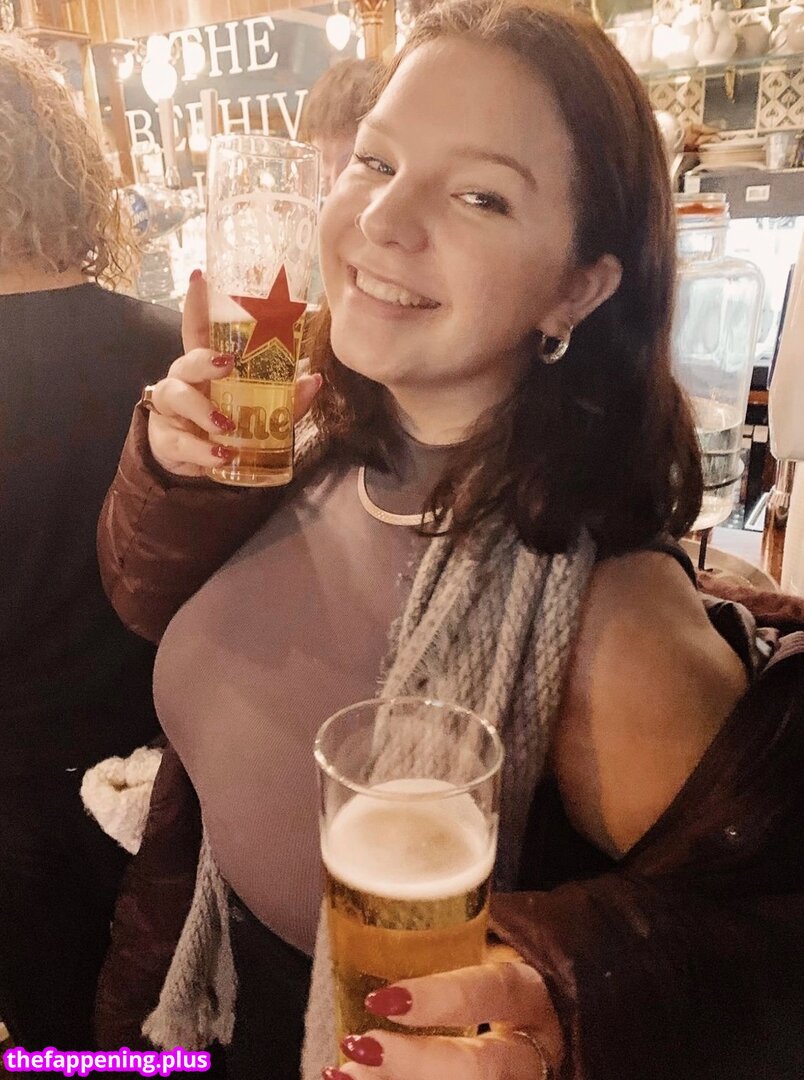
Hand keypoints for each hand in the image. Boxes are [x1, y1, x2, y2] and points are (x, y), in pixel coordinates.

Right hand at [146, 270, 321, 476]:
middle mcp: (185, 380)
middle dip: (204, 359)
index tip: (199, 276)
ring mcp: (172, 410)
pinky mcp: (167, 439)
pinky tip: (220, 455)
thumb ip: (285, 398)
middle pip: (186, 359)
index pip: (198, 329)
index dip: (197, 303)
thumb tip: (314, 379)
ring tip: (225, 425)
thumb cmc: (227, 426)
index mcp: (206, 367)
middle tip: (226, 364)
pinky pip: (181, 442)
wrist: (200, 463)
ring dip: (202, 410)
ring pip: (177, 396)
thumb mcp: (259, 412)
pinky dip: (202, 450)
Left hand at [324, 957, 563, 1079]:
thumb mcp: (484, 956)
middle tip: (361, 1046)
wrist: (534, 1021)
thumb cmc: (493, 978)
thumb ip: (442, 949)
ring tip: (346, 1072)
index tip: (382, 999)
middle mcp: (528, 1050)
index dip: (440, 998)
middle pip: (482, 1069)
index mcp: (527, 994)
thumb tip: (363, 926)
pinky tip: (349, 1079)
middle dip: (415, 1063)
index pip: (491, 990)